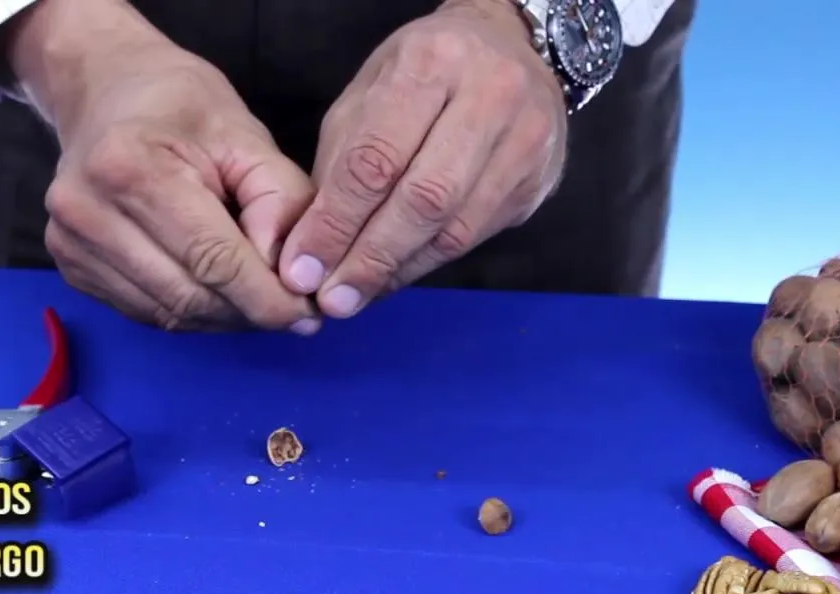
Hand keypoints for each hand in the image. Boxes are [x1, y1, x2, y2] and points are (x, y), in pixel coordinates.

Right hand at [6, 0, 320, 332]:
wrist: (103, 89)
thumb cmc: (180, 105)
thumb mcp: (245, 135)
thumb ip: (280, 201)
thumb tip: (292, 279)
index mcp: (130, 167)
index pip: (212, 260)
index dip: (266, 297)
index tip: (309, 312)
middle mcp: (88, 212)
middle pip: (189, 296)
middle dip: (250, 312)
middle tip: (294, 311)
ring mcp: (70, 244)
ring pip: (168, 314)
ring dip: (223, 318)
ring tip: (259, 299)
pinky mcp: (70, 266)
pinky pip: (145, 312)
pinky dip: (191, 312)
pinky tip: (218, 294)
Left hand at [278, 0, 568, 317]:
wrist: (509, 48)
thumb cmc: (422, 74)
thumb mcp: (367, 96)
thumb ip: (340, 166)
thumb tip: (310, 249)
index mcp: (431, 64)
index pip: (375, 159)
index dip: (335, 222)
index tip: (303, 269)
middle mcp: (489, 97)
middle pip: (422, 199)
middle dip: (369, 258)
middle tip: (332, 300)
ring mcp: (523, 141)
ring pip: (454, 227)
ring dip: (397, 270)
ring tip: (355, 296)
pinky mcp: (536, 181)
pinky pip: (474, 237)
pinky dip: (426, 263)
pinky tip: (393, 276)